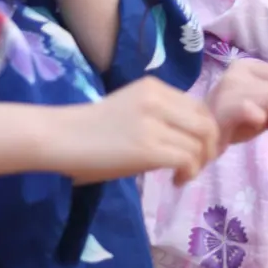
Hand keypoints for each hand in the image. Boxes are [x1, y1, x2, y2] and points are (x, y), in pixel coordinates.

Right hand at [56, 78, 220, 185]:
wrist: (57, 137)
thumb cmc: (90, 129)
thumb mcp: (132, 110)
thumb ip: (162, 116)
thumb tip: (194, 139)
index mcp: (155, 87)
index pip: (200, 108)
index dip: (207, 131)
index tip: (199, 148)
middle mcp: (159, 100)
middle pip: (207, 125)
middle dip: (210, 148)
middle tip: (198, 164)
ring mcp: (154, 124)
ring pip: (200, 144)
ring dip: (199, 164)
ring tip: (184, 175)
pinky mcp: (148, 148)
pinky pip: (187, 160)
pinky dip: (189, 173)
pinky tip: (176, 181)